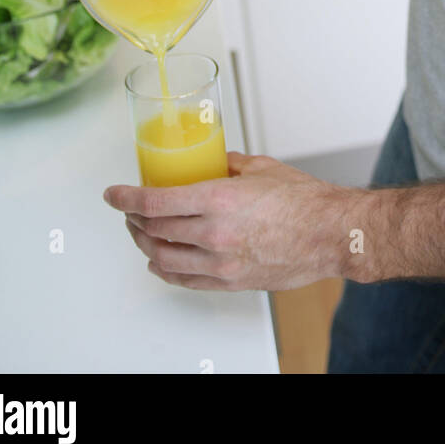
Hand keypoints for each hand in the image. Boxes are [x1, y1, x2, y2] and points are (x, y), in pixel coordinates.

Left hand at [104, 153, 356, 291]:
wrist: (331, 235)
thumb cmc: (305, 202)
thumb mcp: (260, 168)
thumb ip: (228, 164)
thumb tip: (211, 160)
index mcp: (219, 199)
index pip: (155, 202)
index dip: (125, 198)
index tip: (113, 194)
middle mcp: (214, 234)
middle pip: (153, 231)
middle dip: (132, 220)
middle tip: (127, 210)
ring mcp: (221, 263)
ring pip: (163, 258)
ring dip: (144, 245)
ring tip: (140, 234)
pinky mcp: (230, 282)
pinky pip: (185, 280)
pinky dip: (165, 270)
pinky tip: (159, 262)